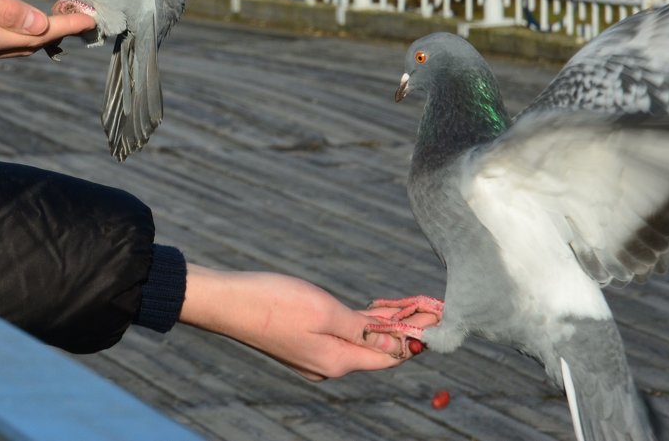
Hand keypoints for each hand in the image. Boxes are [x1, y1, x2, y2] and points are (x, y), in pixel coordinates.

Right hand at [0, 0, 95, 64]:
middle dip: (55, 32)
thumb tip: (41, 28)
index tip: (93, 17)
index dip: (68, 26)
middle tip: (79, 13)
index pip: (38, 36)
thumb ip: (5, 10)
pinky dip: (8, 35)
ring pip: (6, 47)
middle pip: (25, 46)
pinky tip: (14, 23)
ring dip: (32, 35)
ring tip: (55, 18)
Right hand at [178, 265, 436, 380]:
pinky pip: (345, 337)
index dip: (418, 336)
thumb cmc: (274, 302)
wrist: (228, 302)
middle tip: (433, 304)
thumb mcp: (325, 311)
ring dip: (387, 324)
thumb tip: (398, 345)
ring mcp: (315, 356)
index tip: (441, 315)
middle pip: (380, 350)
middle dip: (407, 328)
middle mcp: (329, 366)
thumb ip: (363, 330)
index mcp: (338, 362)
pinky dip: (364, 324)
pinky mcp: (304, 342)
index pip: (392, 356)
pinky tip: (376, 310)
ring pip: (363, 342)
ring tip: (412, 304)